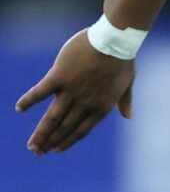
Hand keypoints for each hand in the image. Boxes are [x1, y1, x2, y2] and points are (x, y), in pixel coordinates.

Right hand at [15, 29, 135, 154]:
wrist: (115, 40)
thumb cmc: (122, 59)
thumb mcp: (127, 82)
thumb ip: (124, 100)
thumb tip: (128, 116)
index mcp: (101, 106)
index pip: (81, 130)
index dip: (68, 141)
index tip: (57, 150)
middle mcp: (85, 103)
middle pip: (64, 127)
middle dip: (50, 141)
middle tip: (37, 152)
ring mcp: (71, 91)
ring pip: (52, 118)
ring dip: (40, 133)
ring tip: (31, 146)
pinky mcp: (59, 76)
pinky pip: (39, 92)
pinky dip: (28, 101)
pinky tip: (19, 108)